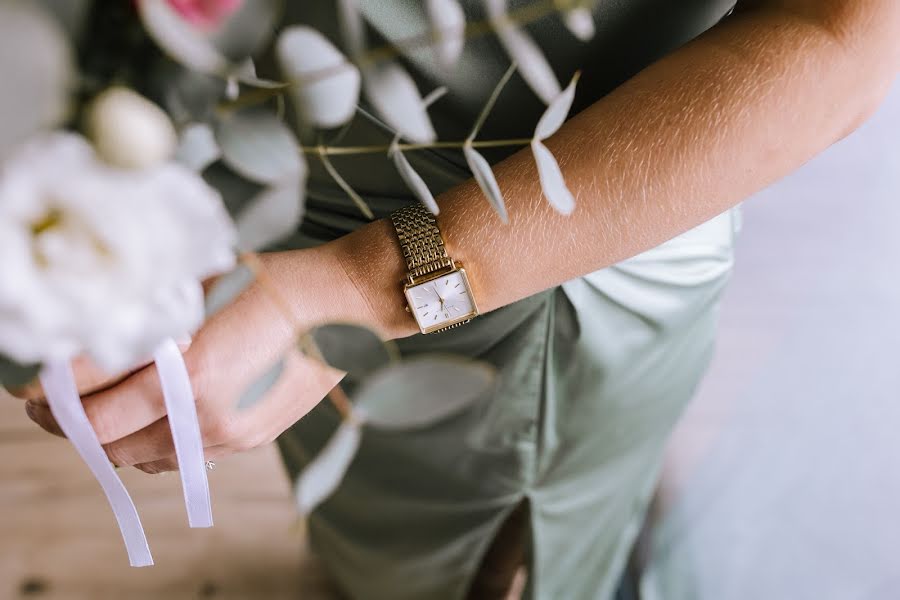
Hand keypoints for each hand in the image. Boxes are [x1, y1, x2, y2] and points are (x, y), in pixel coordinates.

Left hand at [18, 246, 369, 472]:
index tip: (30, 385)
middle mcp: (199, 407)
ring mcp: (223, 431)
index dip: (45, 390)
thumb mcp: (193, 288)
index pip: (85, 392)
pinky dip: (150, 445)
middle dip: (65, 420)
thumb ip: (140, 319)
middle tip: (49, 403)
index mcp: (182, 362)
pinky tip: (152, 421)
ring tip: (100, 413)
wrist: (334, 308)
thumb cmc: (264, 284)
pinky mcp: (243, 441)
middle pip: (102, 436)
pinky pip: (177, 459)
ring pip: (136, 455)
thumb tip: (85, 342)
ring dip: (108, 438)